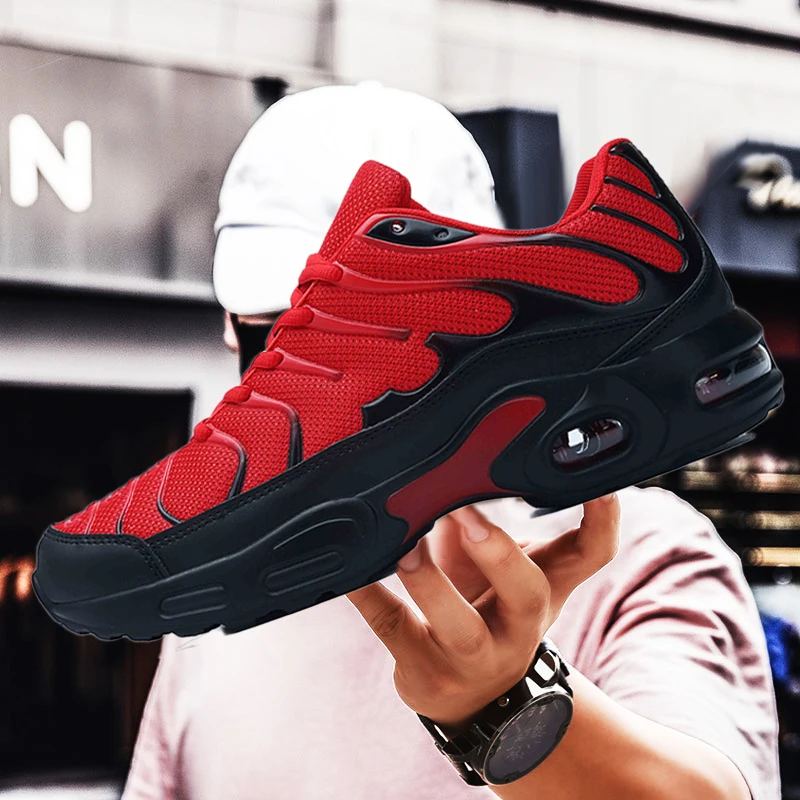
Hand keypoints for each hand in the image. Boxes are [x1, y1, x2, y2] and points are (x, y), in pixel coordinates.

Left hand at [348, 496, 619, 729]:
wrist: (478, 699)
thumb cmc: (493, 614)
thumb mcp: (510, 571)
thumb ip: (500, 518)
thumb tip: (473, 451)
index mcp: (542, 594)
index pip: (590, 556)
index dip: (599, 518)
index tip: (592, 479)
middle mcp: (516, 631)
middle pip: (527, 596)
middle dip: (500, 553)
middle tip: (466, 512)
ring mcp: (469, 658)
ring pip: (457, 625)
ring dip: (429, 581)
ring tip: (405, 545)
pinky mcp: (422, 668)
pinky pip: (392, 628)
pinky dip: (367, 596)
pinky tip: (346, 571)